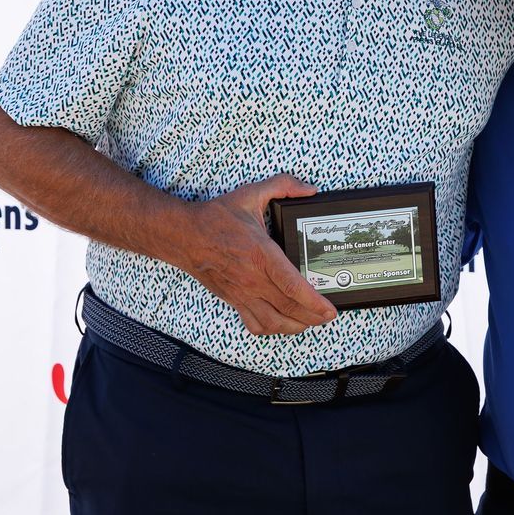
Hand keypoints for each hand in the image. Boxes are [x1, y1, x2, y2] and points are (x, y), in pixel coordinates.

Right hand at [179, 175, 336, 335]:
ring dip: (295, 327)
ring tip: (311, 322)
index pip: (292, 286)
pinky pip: (254, 324)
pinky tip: (282, 323)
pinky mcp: (233, 299)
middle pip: (289, 308)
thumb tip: (309, 189)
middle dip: (313, 317)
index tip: (329, 309)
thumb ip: (283, 185)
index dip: (314, 302)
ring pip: (273, 322)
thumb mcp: (250, 194)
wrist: (183, 236)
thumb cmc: (216, 218)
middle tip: (329, 316)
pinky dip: (271, 329)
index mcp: (261, 254)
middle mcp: (253, 278)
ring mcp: (242, 293)